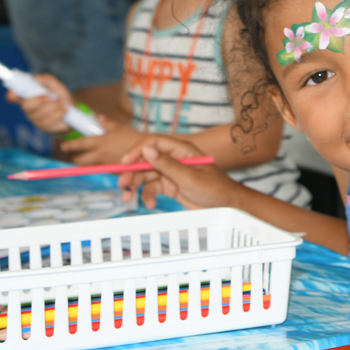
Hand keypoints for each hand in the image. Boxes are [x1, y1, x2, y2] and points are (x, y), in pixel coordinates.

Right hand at [6, 73, 72, 133]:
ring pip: (40, 114)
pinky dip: (59, 113)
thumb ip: (47, 79)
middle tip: (49, 96)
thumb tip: (36, 77)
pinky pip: (50, 121)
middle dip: (38, 100)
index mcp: (27, 97)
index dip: (11, 95)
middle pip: (26, 106)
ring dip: (54, 106)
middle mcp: (28, 108)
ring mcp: (35, 119)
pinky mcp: (45, 127)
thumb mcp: (56, 85)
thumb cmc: (60, 96)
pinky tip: (65, 110)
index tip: (13, 92)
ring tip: (63, 102)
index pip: (13, 97)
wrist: (73, 111)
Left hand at [55, 117, 140, 164]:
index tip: (63, 146)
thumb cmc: (133, 137)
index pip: (80, 144)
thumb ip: (107, 123)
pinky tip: (104, 163)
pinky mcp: (113, 171)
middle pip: (80, 160)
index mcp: (100, 142)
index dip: (70, 145)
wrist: (147, 151)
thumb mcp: (120, 126)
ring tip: (85, 160)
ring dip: (87, 163)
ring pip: (90, 166)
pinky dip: (101, 166)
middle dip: (76, 158)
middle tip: (74, 156)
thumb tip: (97, 118)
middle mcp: (101, 154)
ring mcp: (106, 164)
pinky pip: (102, 169)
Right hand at [118, 137, 237, 209]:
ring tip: (129, 198)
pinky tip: (148, 204)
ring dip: (136, 186)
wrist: (226, 206)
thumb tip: (147, 150)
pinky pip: (152, 188)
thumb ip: (168, 165)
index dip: (137, 151)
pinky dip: (147, 196)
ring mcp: (171, 172)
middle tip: (122, 185)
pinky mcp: (170, 185)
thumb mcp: (190, 178)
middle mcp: (174, 158)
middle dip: (132, 172)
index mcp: (181, 150)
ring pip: (146, 176)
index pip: (153, 143)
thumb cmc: (215, 189)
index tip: (125, 163)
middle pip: (145, 161)